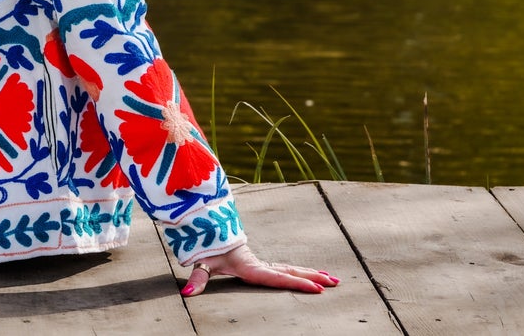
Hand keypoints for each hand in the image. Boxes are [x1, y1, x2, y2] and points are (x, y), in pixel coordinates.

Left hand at [180, 243, 338, 295]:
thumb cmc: (204, 247)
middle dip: (312, 278)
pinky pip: (285, 270)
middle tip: (334, 283)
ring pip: (291, 270)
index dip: (297, 284)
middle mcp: (259, 265)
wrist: (205, 228)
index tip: (317, 288)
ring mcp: (262, 264)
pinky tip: (314, 275)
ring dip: (312, 274)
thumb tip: (188, 294)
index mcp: (249, 267)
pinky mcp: (260, 264)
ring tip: (333, 279)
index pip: (276, 278)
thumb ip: (197, 279)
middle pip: (290, 272)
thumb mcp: (200, 263)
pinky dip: (301, 272)